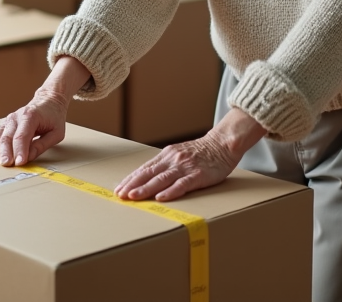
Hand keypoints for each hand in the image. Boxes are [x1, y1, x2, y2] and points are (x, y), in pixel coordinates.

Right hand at [0, 55, 91, 166]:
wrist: (48, 101)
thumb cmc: (53, 117)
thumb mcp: (56, 133)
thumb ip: (42, 145)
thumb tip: (29, 157)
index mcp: (31, 116)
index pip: (23, 136)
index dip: (20, 150)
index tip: (19, 162)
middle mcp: (17, 117)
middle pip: (9, 136)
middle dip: (7, 152)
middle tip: (7, 164)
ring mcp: (9, 120)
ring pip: (0, 136)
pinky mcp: (5, 124)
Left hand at [115, 133, 238, 202]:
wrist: (222, 144)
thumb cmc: (200, 153)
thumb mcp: (179, 154)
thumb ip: (165, 165)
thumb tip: (147, 178)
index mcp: (166, 155)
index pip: (144, 169)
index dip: (131, 179)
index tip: (119, 188)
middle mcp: (173, 159)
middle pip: (149, 173)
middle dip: (133, 185)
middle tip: (120, 195)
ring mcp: (185, 167)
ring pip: (162, 179)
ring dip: (146, 188)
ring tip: (134, 197)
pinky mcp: (198, 175)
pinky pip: (182, 184)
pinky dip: (170, 191)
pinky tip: (161, 197)